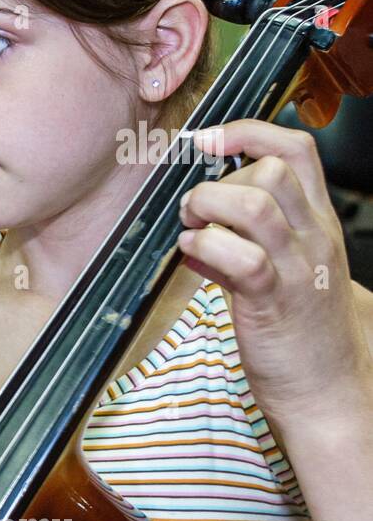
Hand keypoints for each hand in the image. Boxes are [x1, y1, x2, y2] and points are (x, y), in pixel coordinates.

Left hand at [178, 119, 372, 420]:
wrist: (330, 389)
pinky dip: (203, 247)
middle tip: (194, 209)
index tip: (208, 139)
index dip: (249, 132)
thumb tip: (197, 234)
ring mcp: (298, 267)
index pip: (297, 151)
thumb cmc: (300, 331)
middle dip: (219, 177)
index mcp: (318, 223)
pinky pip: (240, 257)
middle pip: (271, 169)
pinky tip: (191, 257)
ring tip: (191, 228)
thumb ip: (242, 247)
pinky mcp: (275, 301)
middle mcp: (314, 237)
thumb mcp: (280, 275)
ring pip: (253, 203)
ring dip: (205, 206)